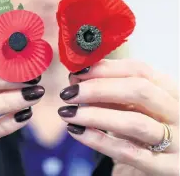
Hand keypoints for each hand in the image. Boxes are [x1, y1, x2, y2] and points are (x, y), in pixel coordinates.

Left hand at [58, 59, 178, 175]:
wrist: (163, 162)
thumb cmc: (144, 126)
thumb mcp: (134, 105)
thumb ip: (111, 91)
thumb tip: (77, 79)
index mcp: (170, 90)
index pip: (139, 70)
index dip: (105, 68)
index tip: (77, 72)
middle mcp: (179, 112)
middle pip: (138, 91)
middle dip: (98, 89)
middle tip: (68, 93)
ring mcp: (178, 141)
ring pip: (134, 122)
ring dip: (94, 114)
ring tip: (66, 112)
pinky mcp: (168, 168)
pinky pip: (128, 152)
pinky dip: (98, 140)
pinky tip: (76, 131)